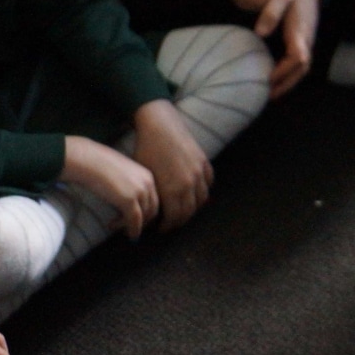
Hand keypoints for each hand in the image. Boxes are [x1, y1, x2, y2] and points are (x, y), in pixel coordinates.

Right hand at [61, 134, 160, 238]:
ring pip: (143, 217)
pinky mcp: (129, 201)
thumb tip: (123, 198)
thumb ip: (128, 184)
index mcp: (147, 176)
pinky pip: (134, 221)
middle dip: (141, 222)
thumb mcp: (120, 172)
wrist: (87, 159)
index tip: (133, 219)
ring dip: (130, 226)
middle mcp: (147, 184)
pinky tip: (112, 227)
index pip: (153, 200)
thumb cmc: (97, 163)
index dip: (145, 212)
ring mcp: (140, 192)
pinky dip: (129, 229)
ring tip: (113, 226)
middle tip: (126, 227)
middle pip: (152, 210)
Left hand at [131, 99, 213, 230]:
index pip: (174, 218)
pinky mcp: (204, 162)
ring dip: (193, 208)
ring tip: (184, 210)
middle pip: (189, 212)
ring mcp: (199, 173)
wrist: (160, 125)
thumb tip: (150, 211)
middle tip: (171, 223)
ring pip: (202, 200)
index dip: (167, 226)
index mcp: (172, 190)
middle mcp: (189, 184)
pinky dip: (203, 191)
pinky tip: (195, 193)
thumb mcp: (145, 176)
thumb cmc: (146, 150)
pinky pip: (208, 183)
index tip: (160, 228)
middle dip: (180, 220)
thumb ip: (153, 196)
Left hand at [256, 0, 320, 99]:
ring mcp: (307, 40)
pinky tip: (277, 77)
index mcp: (300, 30)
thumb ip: (271, 12)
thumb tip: (260, 33)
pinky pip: (299, 61)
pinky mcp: (304, 39)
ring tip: (272, 92)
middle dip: (287, 83)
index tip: (269, 79)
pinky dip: (290, 73)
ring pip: (302, 67)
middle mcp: (306, 39)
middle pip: (302, 68)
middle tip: (269, 95)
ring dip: (289, 81)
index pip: (297, 57)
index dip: (284, 70)